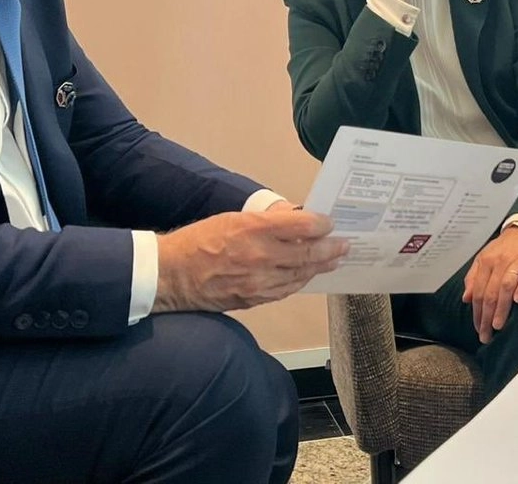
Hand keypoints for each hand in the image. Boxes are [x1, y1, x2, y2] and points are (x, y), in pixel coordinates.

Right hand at [153, 206, 348, 312]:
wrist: (172, 275)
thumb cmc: (198, 241)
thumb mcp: (231, 219)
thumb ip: (263, 223)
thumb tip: (291, 223)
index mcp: (254, 229)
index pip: (300, 226)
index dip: (320, 224)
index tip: (329, 223)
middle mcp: (261, 256)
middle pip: (307, 253)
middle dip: (330, 249)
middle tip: (344, 245)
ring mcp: (259, 281)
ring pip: (300, 275)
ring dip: (320, 267)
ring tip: (334, 260)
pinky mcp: (254, 298)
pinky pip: (286, 290)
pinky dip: (300, 281)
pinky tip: (308, 276)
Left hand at [462, 226, 517, 343]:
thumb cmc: (506, 247)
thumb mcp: (485, 258)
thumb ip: (474, 277)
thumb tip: (465, 298)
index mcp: (485, 263)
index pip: (478, 291)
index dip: (476, 312)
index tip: (478, 329)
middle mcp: (499, 262)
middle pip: (490, 292)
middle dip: (486, 316)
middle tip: (486, 335)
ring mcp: (517, 261)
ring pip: (505, 286)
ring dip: (501, 307)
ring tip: (498, 325)